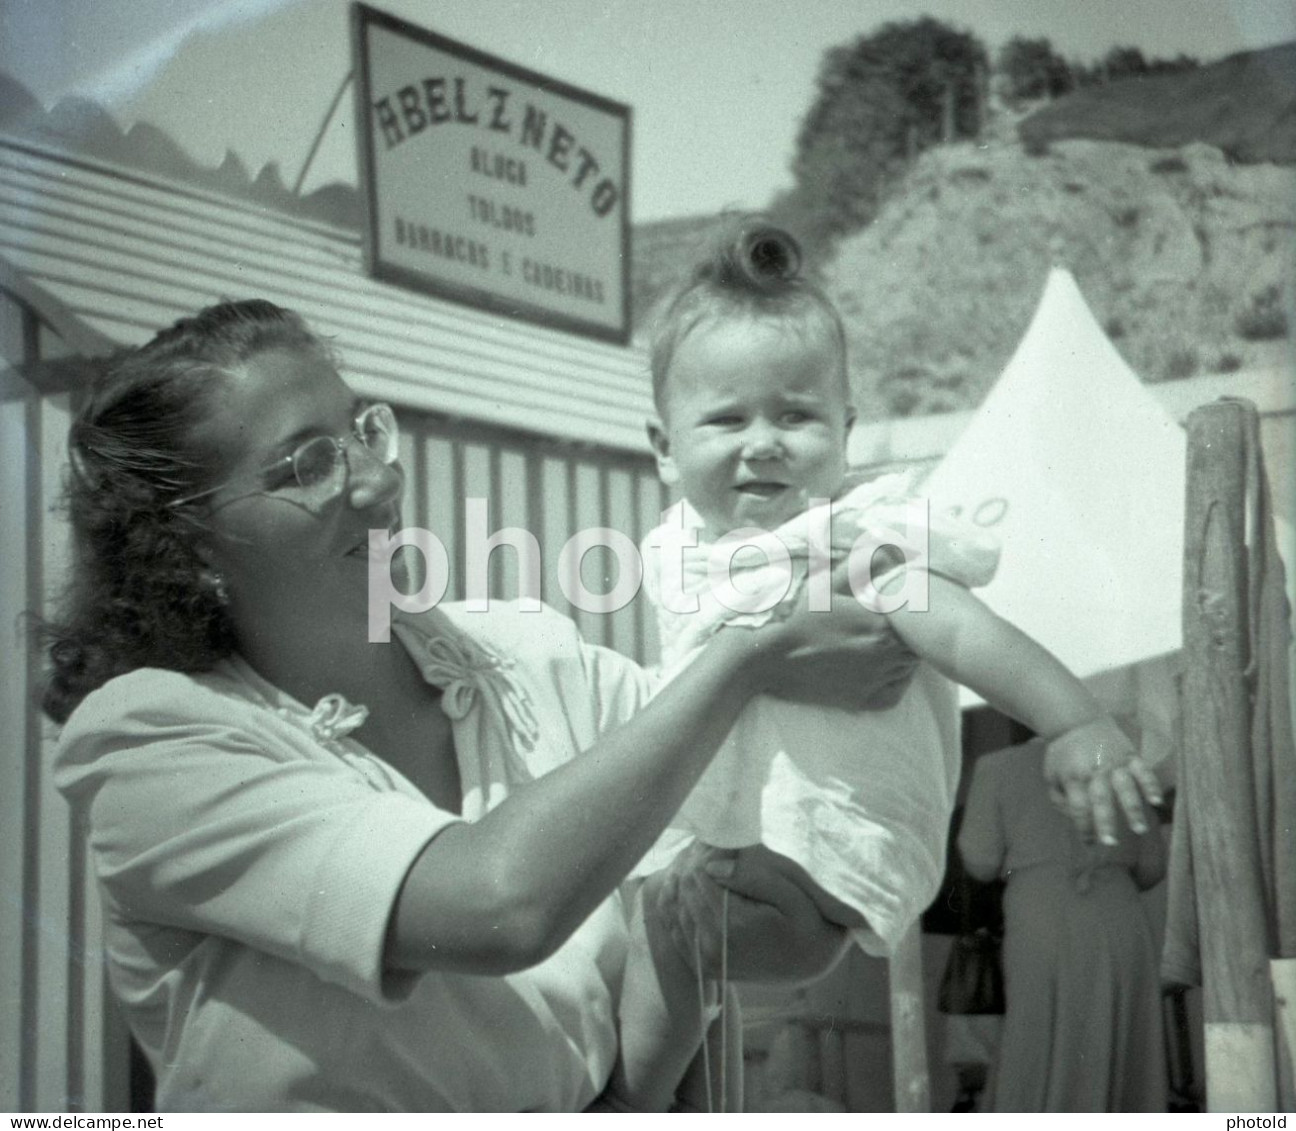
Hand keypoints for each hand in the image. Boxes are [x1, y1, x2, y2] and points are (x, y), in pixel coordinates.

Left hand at [641, 841, 849, 983]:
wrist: (811, 963)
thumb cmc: (808, 923)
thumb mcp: (794, 896)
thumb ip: (756, 877)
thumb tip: (713, 865)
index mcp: (735, 925)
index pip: (700, 873)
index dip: (706, 849)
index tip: (719, 837)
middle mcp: (714, 945)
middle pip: (685, 886)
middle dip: (693, 859)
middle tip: (708, 842)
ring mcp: (705, 958)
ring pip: (673, 903)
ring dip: (681, 875)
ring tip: (699, 856)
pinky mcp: (701, 964)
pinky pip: (673, 926)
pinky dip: (672, 900)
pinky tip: (681, 881)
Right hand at [750, 560, 919, 711]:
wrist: (773, 657)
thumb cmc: (799, 619)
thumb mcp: (826, 586)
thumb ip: (858, 568)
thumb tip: (881, 548)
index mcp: (880, 622)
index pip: (915, 621)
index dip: (906, 617)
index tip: (890, 613)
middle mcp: (885, 652)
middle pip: (915, 647)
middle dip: (907, 638)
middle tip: (886, 632)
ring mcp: (876, 679)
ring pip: (907, 670)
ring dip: (900, 660)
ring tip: (879, 650)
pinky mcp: (864, 700)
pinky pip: (895, 694)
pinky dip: (895, 684)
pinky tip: (880, 672)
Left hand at [1043, 715, 1163, 844]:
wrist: (1077, 720)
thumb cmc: (1063, 753)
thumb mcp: (1051, 774)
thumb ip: (1060, 798)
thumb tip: (1072, 818)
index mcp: (1073, 776)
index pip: (1079, 807)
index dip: (1083, 826)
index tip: (1089, 843)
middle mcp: (1095, 771)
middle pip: (1101, 800)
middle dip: (1106, 823)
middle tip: (1111, 843)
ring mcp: (1115, 763)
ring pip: (1126, 788)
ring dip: (1132, 809)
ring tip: (1139, 829)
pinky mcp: (1130, 755)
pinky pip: (1143, 771)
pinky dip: (1150, 786)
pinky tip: (1157, 802)